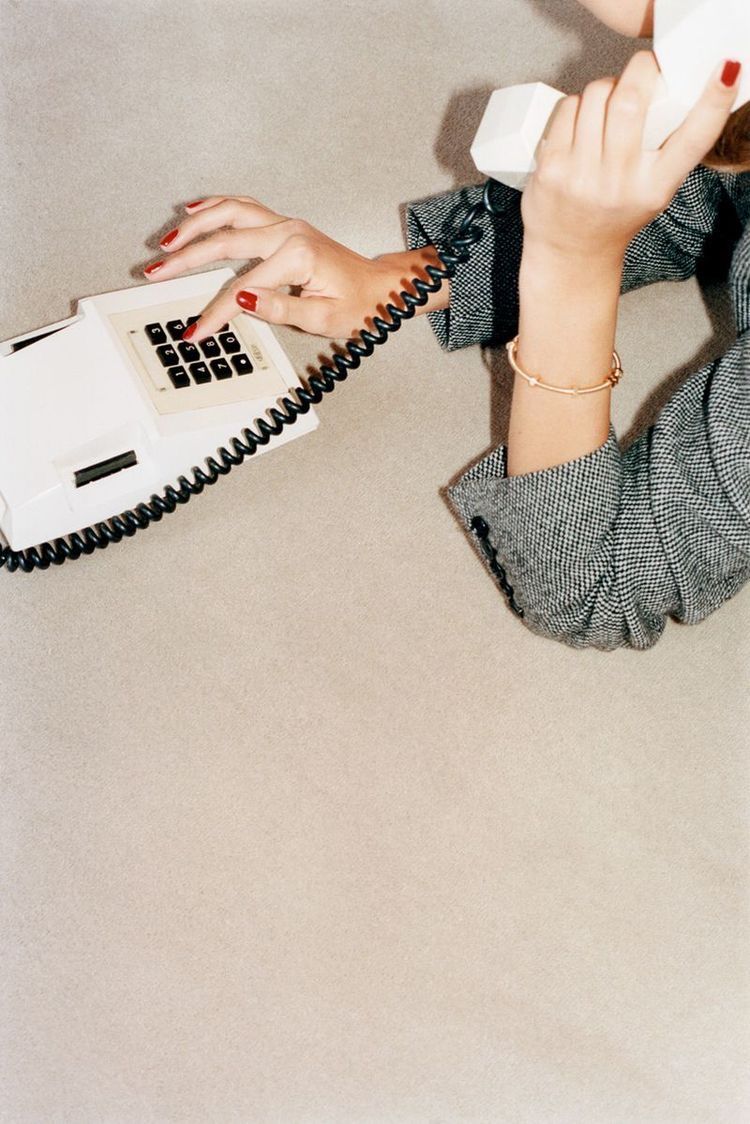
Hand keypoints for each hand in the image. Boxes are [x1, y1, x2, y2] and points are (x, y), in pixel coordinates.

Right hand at [143, 195, 414, 341]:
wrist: (382, 288)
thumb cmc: (360, 306)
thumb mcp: (324, 319)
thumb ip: (281, 307)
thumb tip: (242, 298)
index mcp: (297, 256)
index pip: (242, 287)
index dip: (215, 312)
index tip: (196, 331)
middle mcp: (289, 232)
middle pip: (225, 240)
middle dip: (185, 258)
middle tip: (154, 272)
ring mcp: (286, 224)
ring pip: (230, 213)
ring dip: (194, 225)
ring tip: (166, 241)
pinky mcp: (285, 226)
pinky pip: (243, 207)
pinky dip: (215, 208)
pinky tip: (193, 212)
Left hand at [520, 50, 741, 265]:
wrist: (573, 253)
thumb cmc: (616, 213)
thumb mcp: (654, 188)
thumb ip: (668, 148)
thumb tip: (672, 87)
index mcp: (656, 187)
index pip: (694, 139)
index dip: (715, 100)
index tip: (726, 70)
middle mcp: (620, 183)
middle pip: (631, 101)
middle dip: (638, 71)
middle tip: (642, 71)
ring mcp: (582, 177)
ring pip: (597, 96)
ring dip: (605, 88)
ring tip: (607, 105)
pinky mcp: (551, 170)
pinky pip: (568, 109)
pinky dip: (576, 105)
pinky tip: (580, 122)